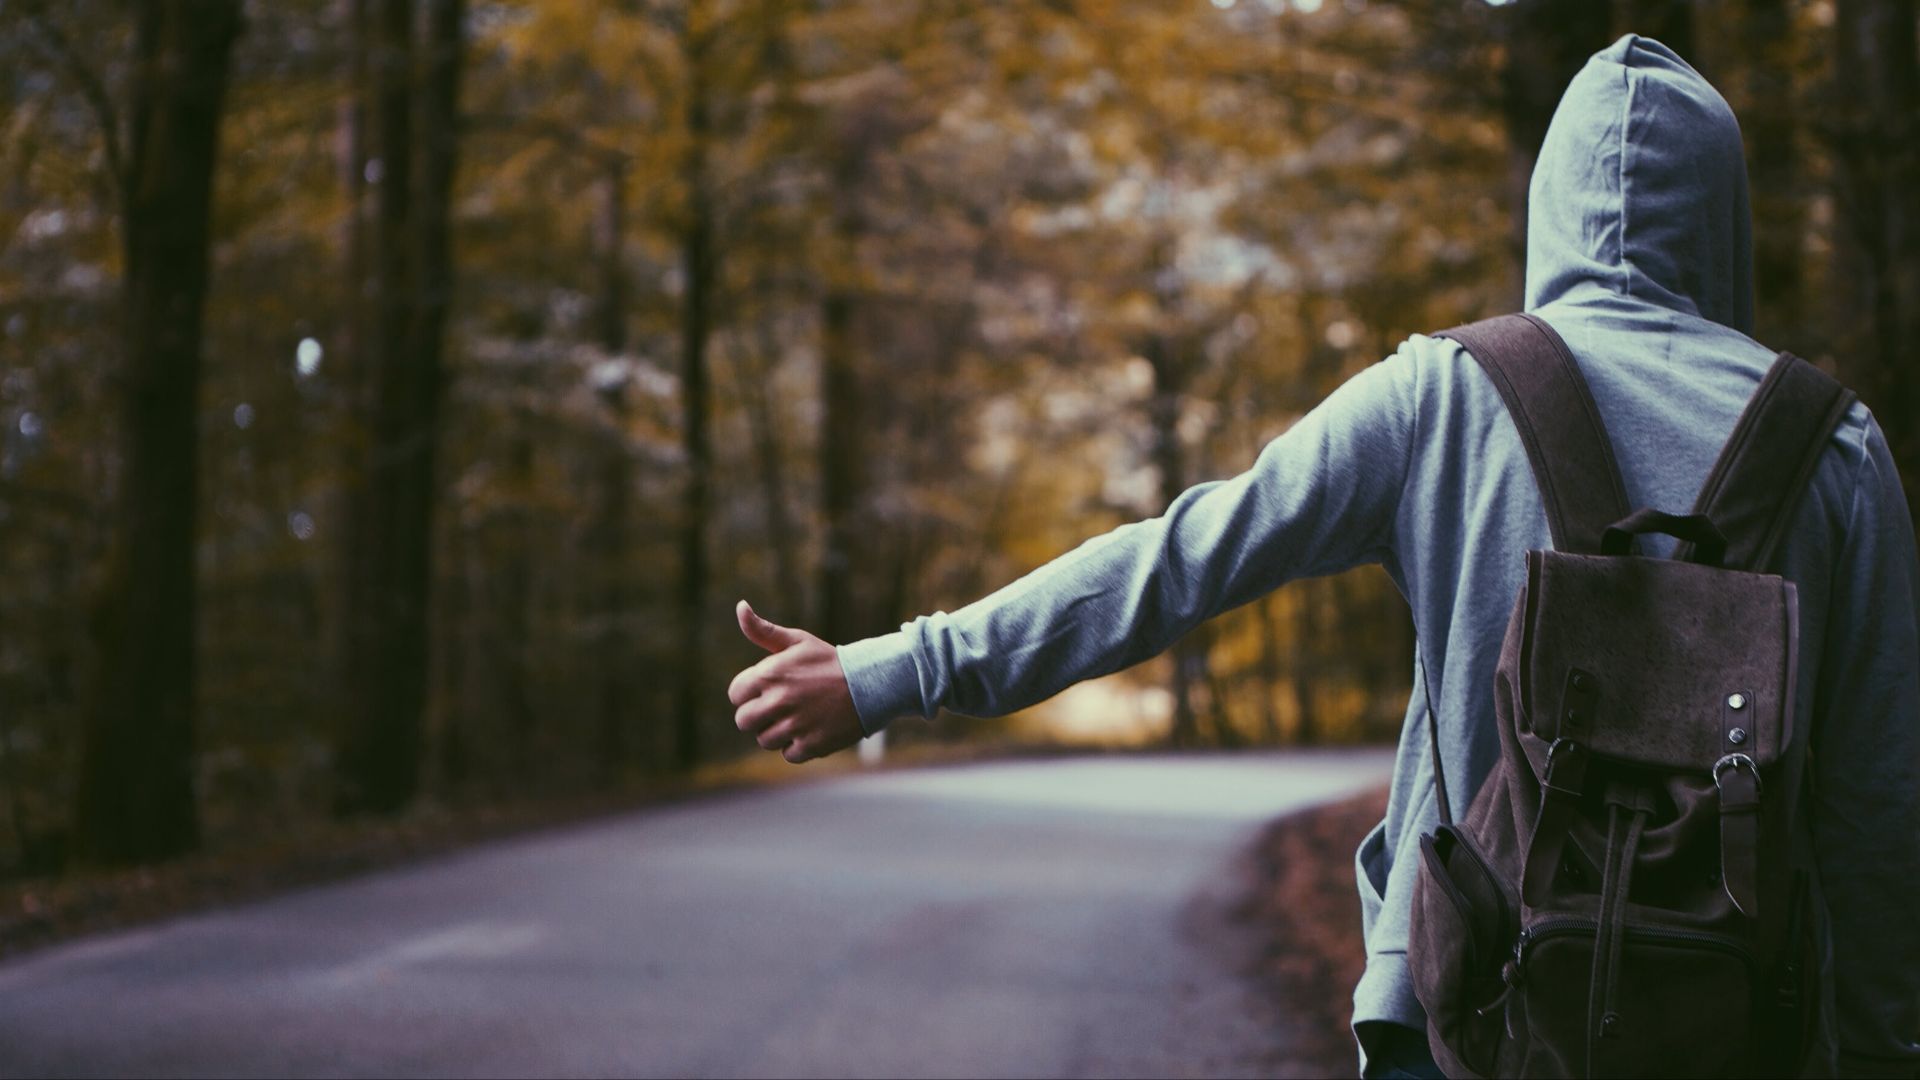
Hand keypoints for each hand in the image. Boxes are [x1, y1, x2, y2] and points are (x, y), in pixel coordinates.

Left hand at [727, 600, 863, 763]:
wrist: (870, 683)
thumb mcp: (797, 641)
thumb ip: (763, 630)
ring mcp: (795, 725)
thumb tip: (740, 606)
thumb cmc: (828, 661)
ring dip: (778, 732)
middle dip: (758, 715)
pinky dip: (797, 746)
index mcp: (769, 674)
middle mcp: (779, 701)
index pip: (735, 694)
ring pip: (765, 740)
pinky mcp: (811, 745)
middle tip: (780, 707)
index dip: (749, 693)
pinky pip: (788, 754)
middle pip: (744, 721)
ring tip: (798, 717)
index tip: (767, 689)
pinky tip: (812, 729)